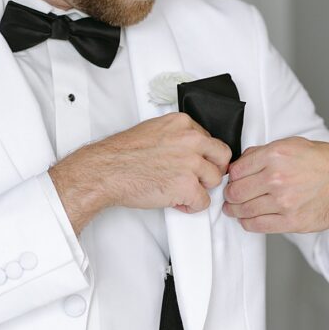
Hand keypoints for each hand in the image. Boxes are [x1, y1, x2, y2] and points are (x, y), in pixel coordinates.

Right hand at [49, 113, 231, 234]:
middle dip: (212, 169)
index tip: (194, 164)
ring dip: (200, 188)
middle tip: (198, 178)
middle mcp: (190, 139)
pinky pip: (204, 202)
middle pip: (222, 156)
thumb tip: (192, 149)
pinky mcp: (187, 185)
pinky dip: (191, 206)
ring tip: (179, 190)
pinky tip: (176, 201)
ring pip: (215, 180)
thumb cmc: (123, 154)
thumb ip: (178, 136)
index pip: (211, 140)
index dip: (203, 156)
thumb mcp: (154, 130)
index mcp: (183, 123)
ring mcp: (190, 162)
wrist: (106, 171)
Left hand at [222, 136, 328, 233]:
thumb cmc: (325, 161)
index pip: (236, 170)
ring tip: (235, 208)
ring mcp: (284, 202)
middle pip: (236, 191)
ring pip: (243, 210)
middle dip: (229, 195)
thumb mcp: (292, 144)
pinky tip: (248, 218)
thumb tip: (239, 164)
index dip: (230, 176)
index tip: (231, 180)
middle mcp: (277, 178)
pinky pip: (257, 225)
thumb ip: (263, 153)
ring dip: (235, 210)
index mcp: (275, 155)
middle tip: (230, 196)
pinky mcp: (292, 221)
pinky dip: (248, 223)